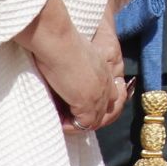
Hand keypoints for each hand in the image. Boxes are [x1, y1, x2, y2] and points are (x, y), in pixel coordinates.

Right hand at [21, 0, 126, 132]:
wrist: (56, 38)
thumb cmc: (58, 41)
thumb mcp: (74, 54)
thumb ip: (75, 67)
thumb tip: (63, 73)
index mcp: (103, 69)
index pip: (110, 94)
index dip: (96, 104)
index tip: (78, 107)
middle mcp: (105, 82)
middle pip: (106, 111)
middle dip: (89, 118)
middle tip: (70, 119)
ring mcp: (98, 93)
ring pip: (94, 120)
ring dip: (78, 124)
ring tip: (61, 121)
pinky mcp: (87, 102)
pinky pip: (82, 125)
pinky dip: (70, 127)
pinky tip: (58, 121)